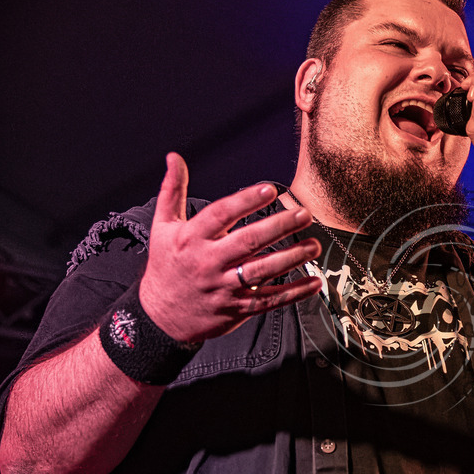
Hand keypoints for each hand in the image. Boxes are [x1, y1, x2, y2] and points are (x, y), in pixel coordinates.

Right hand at [138, 153, 321, 341]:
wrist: (160, 316)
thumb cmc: (166, 266)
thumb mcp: (162, 227)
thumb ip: (172, 190)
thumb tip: (175, 157)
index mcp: (191, 238)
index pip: (221, 215)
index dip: (245, 201)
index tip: (270, 189)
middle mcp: (208, 262)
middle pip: (248, 242)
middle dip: (278, 227)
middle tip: (304, 214)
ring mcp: (224, 288)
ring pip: (262, 272)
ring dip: (291, 258)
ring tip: (314, 245)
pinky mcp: (237, 309)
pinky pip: (269, 301)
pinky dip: (293, 293)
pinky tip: (314, 282)